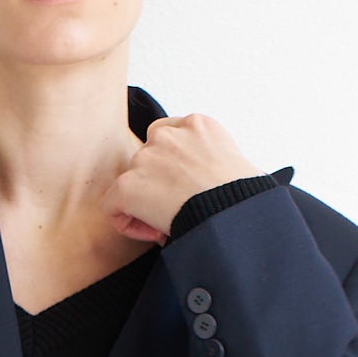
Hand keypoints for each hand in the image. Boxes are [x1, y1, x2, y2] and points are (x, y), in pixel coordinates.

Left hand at [99, 113, 261, 242]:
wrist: (235, 213)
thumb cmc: (245, 199)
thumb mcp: (237, 163)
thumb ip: (213, 160)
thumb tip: (205, 184)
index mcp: (197, 124)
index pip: (168, 138)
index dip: (172, 168)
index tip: (187, 191)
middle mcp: (167, 134)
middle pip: (147, 160)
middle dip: (158, 186)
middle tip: (178, 211)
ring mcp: (146, 157)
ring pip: (130, 183)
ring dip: (144, 204)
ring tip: (168, 224)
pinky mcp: (129, 184)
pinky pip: (112, 205)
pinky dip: (127, 222)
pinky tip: (153, 232)